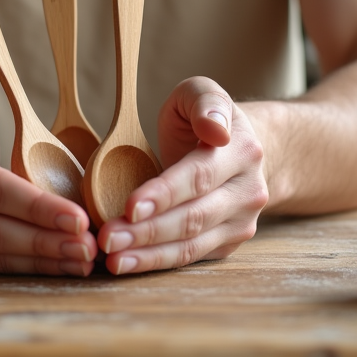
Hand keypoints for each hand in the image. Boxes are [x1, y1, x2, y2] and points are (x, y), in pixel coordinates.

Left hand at [97, 77, 267, 273]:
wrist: (245, 151)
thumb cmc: (205, 119)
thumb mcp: (202, 93)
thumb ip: (205, 102)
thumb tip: (215, 129)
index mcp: (241, 151)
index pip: (198, 176)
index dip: (164, 193)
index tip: (130, 206)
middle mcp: (248, 191)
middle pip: (193, 217)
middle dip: (148, 231)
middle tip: (108, 237)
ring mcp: (242, 222)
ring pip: (192, 245)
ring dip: (149, 254)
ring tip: (113, 258)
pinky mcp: (229, 243)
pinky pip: (191, 257)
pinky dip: (158, 263)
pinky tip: (128, 263)